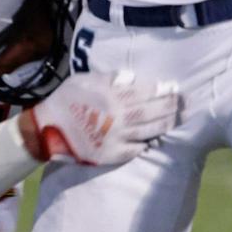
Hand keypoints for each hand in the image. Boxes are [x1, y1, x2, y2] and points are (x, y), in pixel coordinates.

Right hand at [28, 71, 180, 165]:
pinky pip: (134, 150)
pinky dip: (147, 144)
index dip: (161, 90)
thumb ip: (109, 77)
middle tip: (185, 103)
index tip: (173, 87)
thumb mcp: (85, 79)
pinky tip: (157, 139)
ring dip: (165, 124)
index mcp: (111, 96)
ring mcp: (115, 138)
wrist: (46, 129)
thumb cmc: (67, 99)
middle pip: (151, 111)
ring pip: (147, 130)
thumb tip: (131, 77)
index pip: (144, 92)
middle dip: (170, 106)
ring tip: (178, 118)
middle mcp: (117, 117)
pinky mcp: (110, 154)